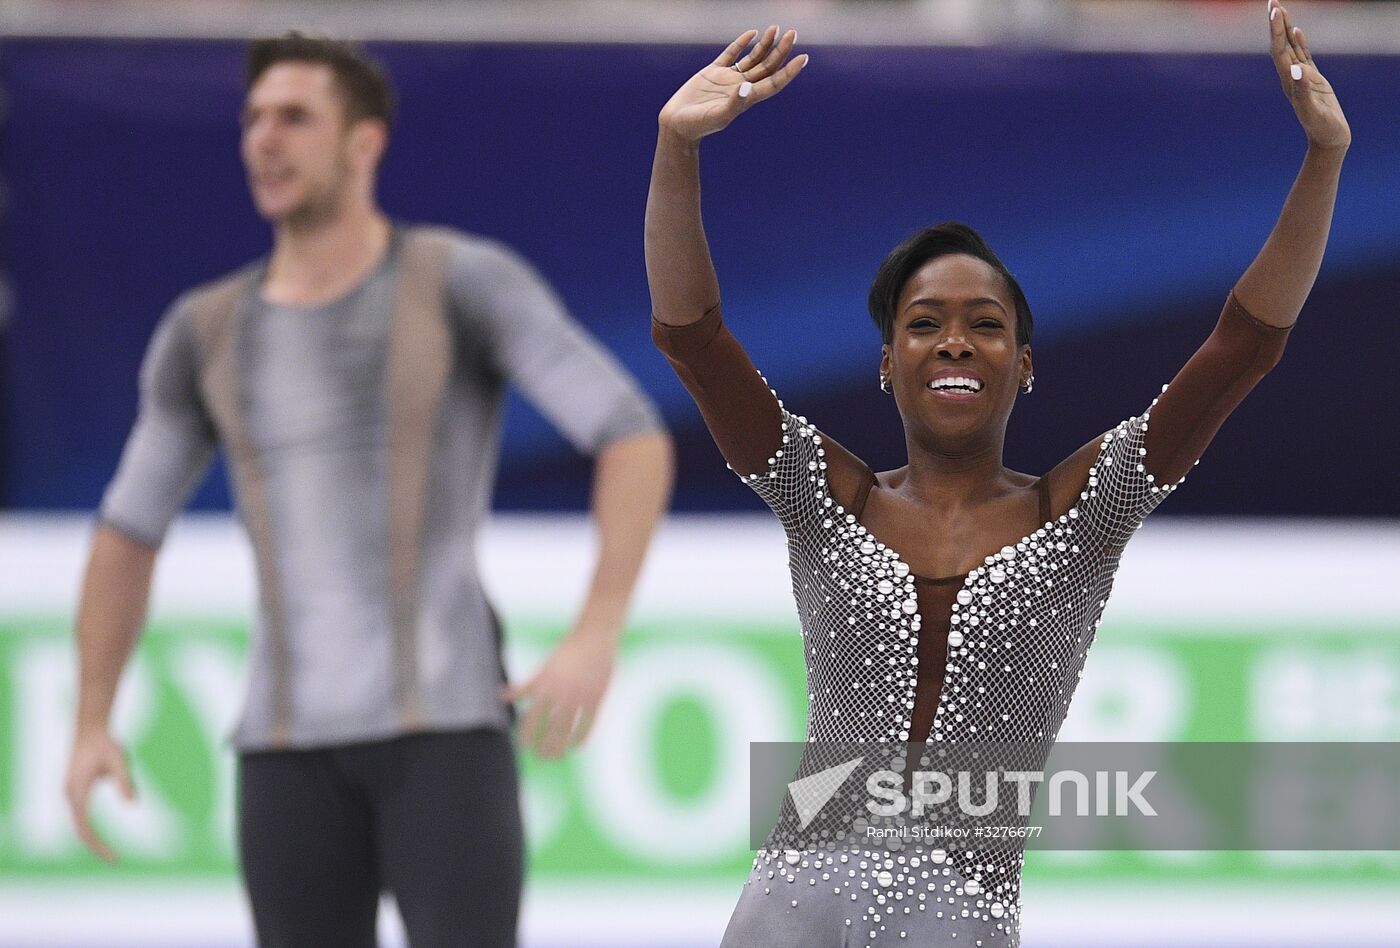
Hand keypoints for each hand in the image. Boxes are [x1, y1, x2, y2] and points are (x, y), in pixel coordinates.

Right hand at [64, 728, 136, 862]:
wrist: (91, 728)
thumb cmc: (106, 743)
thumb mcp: (120, 761)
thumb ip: (125, 782)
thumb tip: (134, 803)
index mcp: (77, 792)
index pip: (85, 828)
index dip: (98, 845)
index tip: (114, 857)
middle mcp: (70, 796)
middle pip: (80, 830)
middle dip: (96, 846)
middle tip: (115, 860)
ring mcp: (70, 793)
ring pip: (79, 824)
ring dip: (92, 839)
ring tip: (109, 853)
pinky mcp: (75, 790)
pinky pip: (81, 816)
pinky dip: (90, 829)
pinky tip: (102, 838)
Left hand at [503, 622, 618, 759]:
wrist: (594, 638)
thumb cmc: (566, 653)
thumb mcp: (543, 669)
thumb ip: (525, 687)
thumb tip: (503, 696)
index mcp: (546, 685)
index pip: (531, 717)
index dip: (526, 735)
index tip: (523, 747)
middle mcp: (562, 692)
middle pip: (551, 728)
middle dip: (545, 746)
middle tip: (541, 758)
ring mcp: (581, 695)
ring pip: (569, 729)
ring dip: (561, 746)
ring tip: (557, 757)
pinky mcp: (597, 697)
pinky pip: (588, 724)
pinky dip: (581, 738)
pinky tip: (576, 746)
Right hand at [658, 25, 808, 142]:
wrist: (677, 125)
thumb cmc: (698, 125)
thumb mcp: (717, 116)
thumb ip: (734, 103)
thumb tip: (746, 87)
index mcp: (747, 99)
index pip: (774, 82)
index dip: (789, 71)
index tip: (803, 58)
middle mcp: (741, 87)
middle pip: (768, 67)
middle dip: (781, 50)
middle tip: (793, 33)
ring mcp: (728, 79)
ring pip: (753, 58)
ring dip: (765, 44)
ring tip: (775, 29)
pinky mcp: (713, 72)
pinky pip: (731, 54)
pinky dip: (741, 43)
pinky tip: (752, 34)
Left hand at [1268, 0, 1349, 151]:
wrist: (1328, 139)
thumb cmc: (1321, 127)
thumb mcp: (1312, 110)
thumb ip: (1303, 91)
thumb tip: (1296, 69)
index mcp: (1289, 80)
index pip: (1279, 50)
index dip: (1276, 30)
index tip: (1275, 11)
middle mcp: (1291, 76)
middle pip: (1281, 44)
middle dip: (1276, 24)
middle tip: (1273, 2)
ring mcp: (1302, 76)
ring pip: (1291, 47)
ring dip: (1285, 29)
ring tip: (1280, 10)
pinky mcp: (1313, 79)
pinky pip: (1304, 55)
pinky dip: (1299, 41)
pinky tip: (1297, 30)